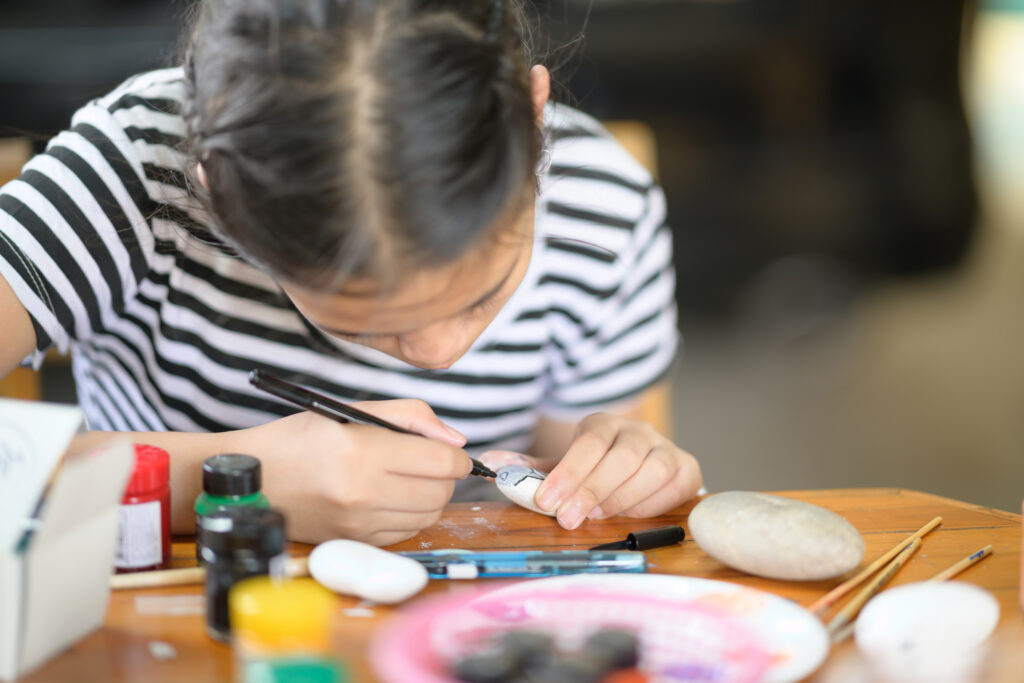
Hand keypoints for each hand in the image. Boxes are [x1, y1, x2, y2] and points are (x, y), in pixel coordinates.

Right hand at [232, 400, 470, 545]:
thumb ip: (410, 416)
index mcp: (362, 451)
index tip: (453, 451)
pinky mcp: (353, 542)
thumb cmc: (300, 439)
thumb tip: (456, 440)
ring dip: (431, 497)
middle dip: (446, 476)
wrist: (253, 480)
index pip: (441, 461)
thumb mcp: (352, 411)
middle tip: (431, 463)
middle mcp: (361, 493)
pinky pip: (405, 533)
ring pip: (428, 516)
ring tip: (410, 479)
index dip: (457, 456)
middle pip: (440, 491)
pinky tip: (391, 498)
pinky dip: (409, 516)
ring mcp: (357, 524)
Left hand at [528, 413, 701, 529]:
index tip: (546, 500)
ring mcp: (666, 448)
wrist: (642, 468)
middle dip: (592, 489)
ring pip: (652, 470)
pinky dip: (650, 505)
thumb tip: (491, 464)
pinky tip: (629, 515)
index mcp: (603, 424)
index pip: (590, 442)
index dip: (569, 472)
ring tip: (597, 516)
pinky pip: (674, 487)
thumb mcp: (562, 467)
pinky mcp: (687, 469)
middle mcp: (638, 431)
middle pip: (622, 456)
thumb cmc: (595, 471)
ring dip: (622, 498)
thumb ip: (530, 469)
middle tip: (568, 518)